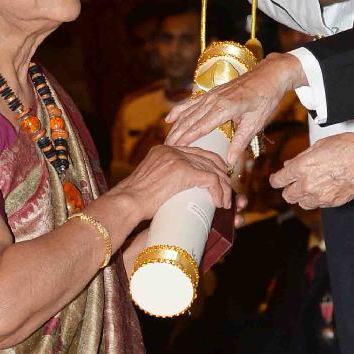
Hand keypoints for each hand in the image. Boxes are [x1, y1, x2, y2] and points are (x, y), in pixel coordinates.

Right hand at [114, 143, 231, 225]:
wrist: (127, 202)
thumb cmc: (134, 200)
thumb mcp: (149, 181)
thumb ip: (163, 178)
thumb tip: (174, 189)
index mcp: (165, 150)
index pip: (196, 151)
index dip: (211, 164)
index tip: (218, 178)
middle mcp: (173, 150)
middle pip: (208, 157)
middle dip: (221, 175)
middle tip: (227, 191)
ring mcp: (178, 158)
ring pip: (212, 169)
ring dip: (223, 187)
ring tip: (225, 202)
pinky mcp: (183, 171)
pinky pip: (211, 179)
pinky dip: (219, 192)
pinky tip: (219, 203)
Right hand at [165, 53, 304, 167]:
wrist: (270, 74)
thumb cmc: (266, 99)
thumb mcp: (256, 122)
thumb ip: (240, 142)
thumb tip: (230, 162)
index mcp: (226, 108)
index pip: (201, 126)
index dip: (187, 139)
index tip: (176, 150)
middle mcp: (215, 99)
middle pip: (190, 120)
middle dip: (177, 135)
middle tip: (167, 149)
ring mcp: (212, 94)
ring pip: (188, 112)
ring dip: (176, 126)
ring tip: (167, 139)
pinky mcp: (213, 92)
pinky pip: (191, 102)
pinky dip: (179, 110)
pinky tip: (169, 118)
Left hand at [269, 133, 353, 210]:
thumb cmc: (348, 149)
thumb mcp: (320, 145)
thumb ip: (302, 157)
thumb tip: (291, 163)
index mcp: (301, 167)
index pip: (279, 180)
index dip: (276, 179)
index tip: (276, 179)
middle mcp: (307, 184)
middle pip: (288, 196)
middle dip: (289, 189)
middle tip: (292, 184)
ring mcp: (319, 196)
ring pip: (302, 203)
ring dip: (302, 196)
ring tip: (308, 188)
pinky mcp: (331, 202)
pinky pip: (318, 205)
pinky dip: (317, 200)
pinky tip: (322, 191)